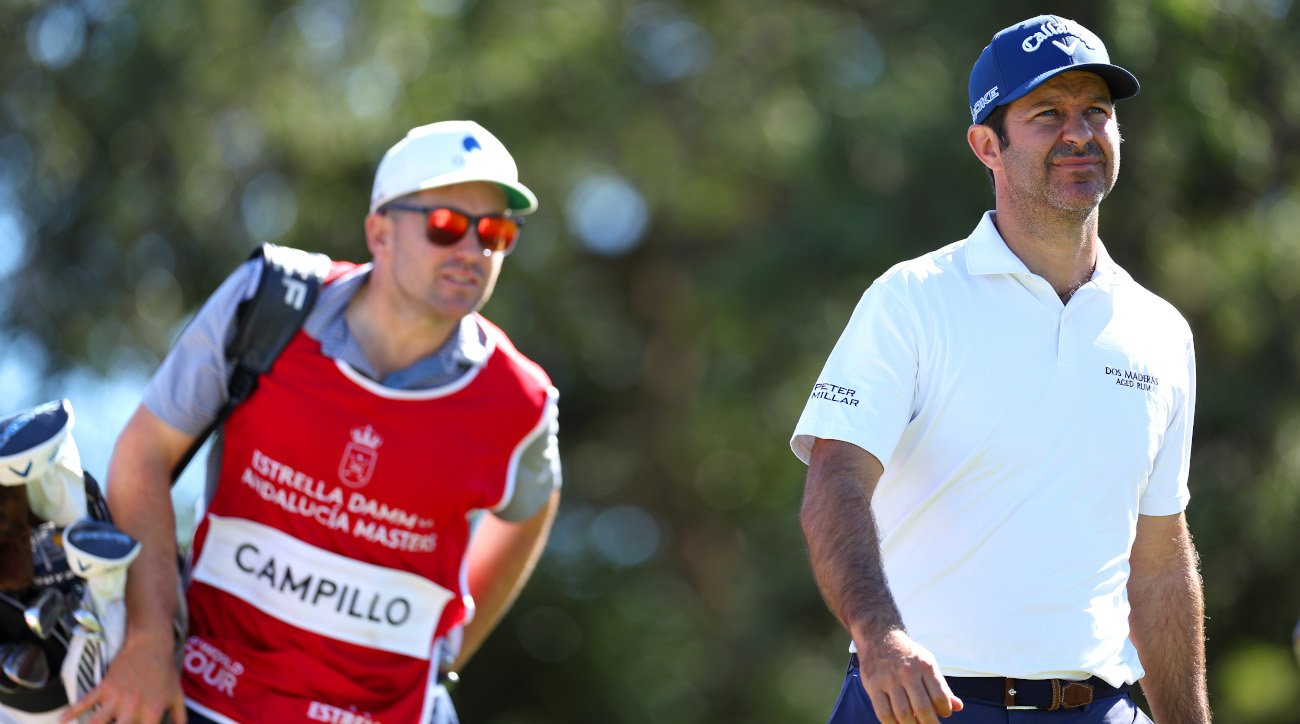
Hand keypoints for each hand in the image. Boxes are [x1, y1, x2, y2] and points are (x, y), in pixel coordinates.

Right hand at [61, 633, 185, 723]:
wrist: (151, 645)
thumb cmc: (165, 672)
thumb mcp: (177, 695)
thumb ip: (179, 718)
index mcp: (152, 712)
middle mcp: (133, 707)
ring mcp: (116, 697)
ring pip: (96, 722)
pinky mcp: (104, 687)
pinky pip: (84, 702)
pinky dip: (71, 712)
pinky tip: (62, 721)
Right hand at [854, 630, 962, 722]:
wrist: (879, 636)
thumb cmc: (908, 655)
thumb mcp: (928, 664)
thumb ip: (942, 687)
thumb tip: (958, 707)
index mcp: (925, 666)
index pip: (940, 697)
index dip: (945, 711)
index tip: (943, 713)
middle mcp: (907, 672)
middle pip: (923, 709)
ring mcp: (889, 679)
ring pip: (903, 714)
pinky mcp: (873, 685)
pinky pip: (883, 713)